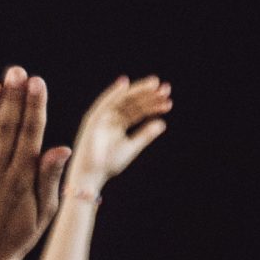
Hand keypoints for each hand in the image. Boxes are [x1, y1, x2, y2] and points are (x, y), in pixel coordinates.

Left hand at [0, 68, 73, 259]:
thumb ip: (49, 180)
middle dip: (12, 97)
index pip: (30, 135)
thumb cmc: (14, 238)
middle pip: (5, 128)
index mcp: (21, 181)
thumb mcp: (41, 214)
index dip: (34, 106)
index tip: (37, 83)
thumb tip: (62, 148)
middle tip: (16, 72)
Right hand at [64, 74, 170, 196]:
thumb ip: (145, 135)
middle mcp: (111, 117)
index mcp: (119, 123)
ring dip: (137, 90)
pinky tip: (124, 84)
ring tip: (154, 84)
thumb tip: (162, 123)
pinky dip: (112, 93)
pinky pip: (103, 103)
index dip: (153, 105)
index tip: (168, 103)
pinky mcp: (93, 119)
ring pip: (122, 99)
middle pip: (132, 102)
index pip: (138, 111)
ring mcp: (102, 117)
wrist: (91, 176)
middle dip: (148, 95)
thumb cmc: (108, 164)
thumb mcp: (131, 148)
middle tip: (166, 90)